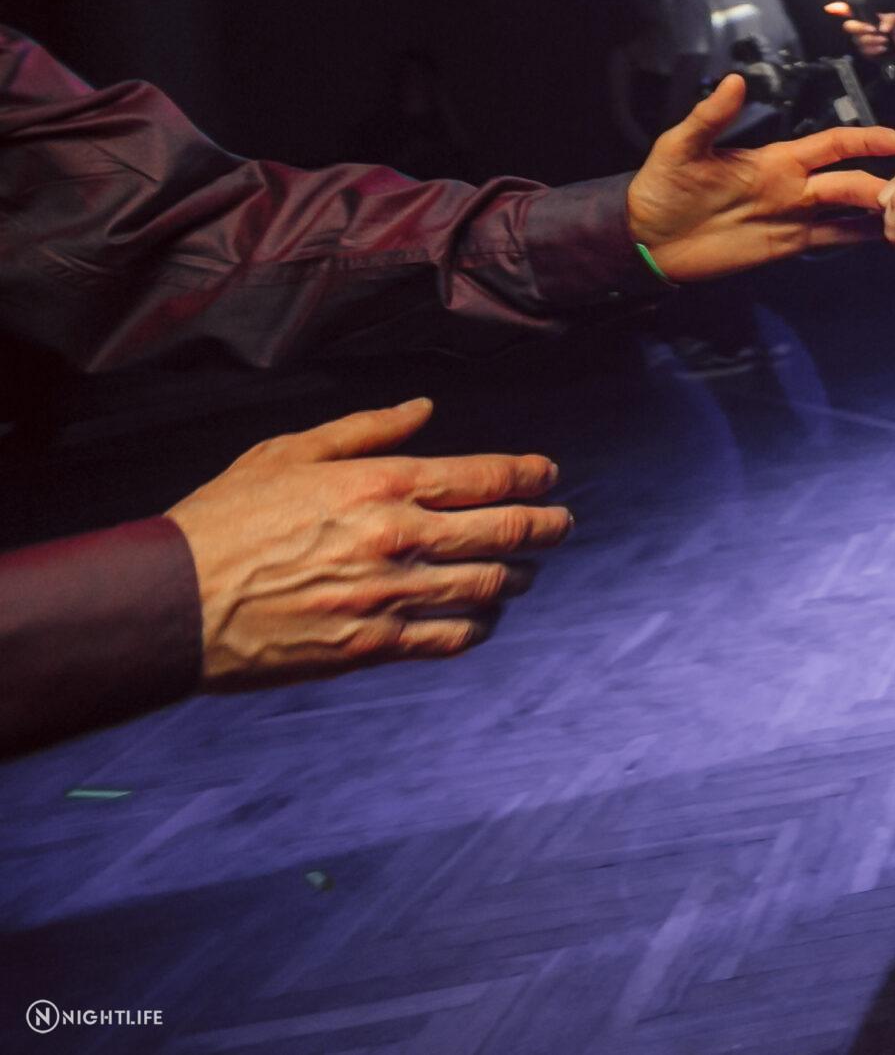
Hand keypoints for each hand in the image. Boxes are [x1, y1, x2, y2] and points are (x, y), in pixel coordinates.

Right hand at [165, 399, 571, 690]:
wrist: (171, 600)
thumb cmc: (224, 519)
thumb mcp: (287, 453)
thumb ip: (365, 429)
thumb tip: (424, 409)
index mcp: (381, 484)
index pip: (487, 477)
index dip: (531, 476)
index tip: (550, 476)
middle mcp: (398, 538)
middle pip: (505, 532)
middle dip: (546, 526)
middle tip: (562, 523)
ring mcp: (389, 596)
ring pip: (489, 587)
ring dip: (519, 576)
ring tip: (527, 570)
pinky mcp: (372, 646)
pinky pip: (452, 638)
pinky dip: (480, 625)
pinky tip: (484, 616)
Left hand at [626, 73, 894, 280]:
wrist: (646, 238)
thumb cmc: (663, 187)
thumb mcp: (681, 147)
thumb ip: (711, 117)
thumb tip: (738, 80)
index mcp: (775, 159)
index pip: (830, 144)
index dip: (864, 141)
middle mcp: (792, 186)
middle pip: (847, 181)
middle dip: (879, 184)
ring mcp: (791, 216)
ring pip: (846, 211)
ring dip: (875, 212)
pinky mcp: (785, 245)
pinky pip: (829, 239)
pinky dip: (857, 239)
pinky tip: (882, 241)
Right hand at [824, 2, 894, 62]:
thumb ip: (890, 19)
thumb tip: (881, 27)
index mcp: (868, 16)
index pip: (849, 11)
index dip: (838, 9)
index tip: (829, 8)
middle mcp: (862, 27)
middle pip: (849, 26)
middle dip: (860, 28)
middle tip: (874, 30)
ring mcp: (862, 40)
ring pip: (858, 39)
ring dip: (872, 40)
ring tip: (885, 41)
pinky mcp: (866, 52)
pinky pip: (864, 50)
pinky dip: (874, 49)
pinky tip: (883, 48)